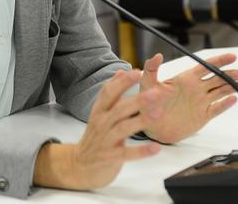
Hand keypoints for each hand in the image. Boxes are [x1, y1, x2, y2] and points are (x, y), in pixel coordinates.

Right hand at [33, 69, 162, 189]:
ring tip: (159, 114)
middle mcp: (101, 124)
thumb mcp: (99, 113)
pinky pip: (127, 153)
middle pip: (119, 109)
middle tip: (156, 92)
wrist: (79, 166)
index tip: (136, 72)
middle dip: (138, 100)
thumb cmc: (95, 138)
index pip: (108, 93)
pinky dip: (141, 151)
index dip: (122, 82)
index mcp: (99, 111)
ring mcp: (105, 141)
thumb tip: (121, 72)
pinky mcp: (111, 158)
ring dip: (141, 121)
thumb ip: (111, 94)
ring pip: (123, 128)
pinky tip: (156, 148)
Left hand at [140, 53, 237, 143]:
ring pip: (220, 92)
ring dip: (232, 87)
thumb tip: (157, 55)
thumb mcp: (147, 85)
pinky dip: (226, 104)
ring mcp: (200, 102)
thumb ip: (151, 69)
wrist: (150, 127)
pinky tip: (234, 99)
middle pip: (217, 79)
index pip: (206, 67)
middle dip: (230, 74)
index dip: (219, 61)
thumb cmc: (147, 104)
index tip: (232, 57)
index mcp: (186, 79)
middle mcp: (195, 89)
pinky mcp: (202, 116)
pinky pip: (217, 109)